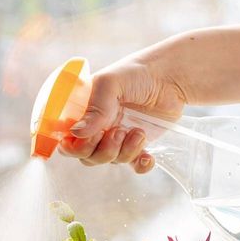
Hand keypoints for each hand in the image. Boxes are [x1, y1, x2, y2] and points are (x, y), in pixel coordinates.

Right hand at [59, 22, 239, 172]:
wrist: (172, 77)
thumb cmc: (138, 73)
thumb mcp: (112, 83)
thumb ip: (95, 107)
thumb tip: (77, 133)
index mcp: (84, 114)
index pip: (67, 141)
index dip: (74, 147)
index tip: (89, 138)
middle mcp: (97, 129)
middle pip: (87, 157)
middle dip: (103, 150)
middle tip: (118, 132)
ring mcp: (117, 139)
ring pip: (110, 161)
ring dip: (124, 152)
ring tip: (138, 132)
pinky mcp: (137, 147)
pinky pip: (133, 166)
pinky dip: (141, 165)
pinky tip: (148, 156)